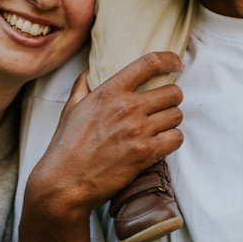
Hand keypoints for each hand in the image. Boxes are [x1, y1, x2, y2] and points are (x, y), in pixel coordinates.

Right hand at [30, 51, 183, 216]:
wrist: (66, 181)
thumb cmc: (67, 145)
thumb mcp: (71, 108)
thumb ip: (83, 85)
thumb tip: (90, 70)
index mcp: (110, 91)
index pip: (149, 64)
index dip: (169, 60)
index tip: (176, 64)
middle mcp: (127, 107)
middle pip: (172, 92)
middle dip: (172, 99)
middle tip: (164, 107)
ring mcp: (138, 130)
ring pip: (176, 116)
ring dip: (171, 121)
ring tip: (160, 127)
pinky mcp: (146, 153)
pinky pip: (176, 138)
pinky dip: (172, 140)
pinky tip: (162, 143)